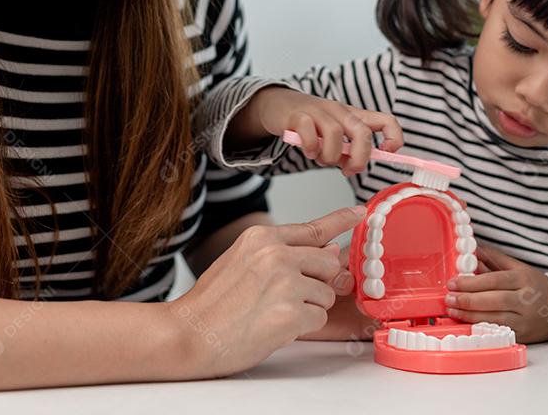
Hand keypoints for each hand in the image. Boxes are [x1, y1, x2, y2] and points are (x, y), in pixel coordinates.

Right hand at [168, 206, 365, 377]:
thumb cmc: (212, 303)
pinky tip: (272, 326)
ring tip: (271, 313)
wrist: (188, 334)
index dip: (340, 220)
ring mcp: (286, 283)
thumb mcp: (242, 263)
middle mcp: (276, 254)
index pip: (313, 228)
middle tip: (285, 298)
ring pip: (326, 294)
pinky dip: (301, 327)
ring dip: (307, 307)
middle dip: (316, 283)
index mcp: (262, 237)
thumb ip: (285, 254)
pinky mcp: (291, 313)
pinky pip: (318, 318)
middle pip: (328, 264)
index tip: (360, 213)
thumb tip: (329, 250)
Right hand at [248, 87, 402, 176]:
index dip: (393, 137)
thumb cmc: (311, 123)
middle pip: (362, 132)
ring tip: (320, 158)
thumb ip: (346, 151)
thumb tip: (353, 167)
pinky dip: (310, 147)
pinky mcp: (298, 115)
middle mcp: (340, 111)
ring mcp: (318, 111)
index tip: (386, 153)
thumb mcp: (334, 135)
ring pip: (335, 134)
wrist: (279, 105)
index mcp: (354, 116)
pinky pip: (309, 132)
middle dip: (359, 158)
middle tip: (348, 170)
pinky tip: (307, 150)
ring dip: (329, 156)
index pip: (385, 120)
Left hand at [443, 245, 547, 343]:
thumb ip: (494, 260)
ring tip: (452, 311)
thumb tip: (471, 252)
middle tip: (448, 298)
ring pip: (495, 318)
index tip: (452, 283)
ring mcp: (526, 319)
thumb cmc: (535, 285)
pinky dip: (482, 329)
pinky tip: (467, 325)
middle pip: (493, 300)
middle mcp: (526, 299)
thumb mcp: (518, 268)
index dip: (471, 283)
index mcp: (523, 279)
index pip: (494, 281)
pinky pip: (500, 332)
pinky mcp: (524, 335)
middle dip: (467, 300)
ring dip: (470, 316)